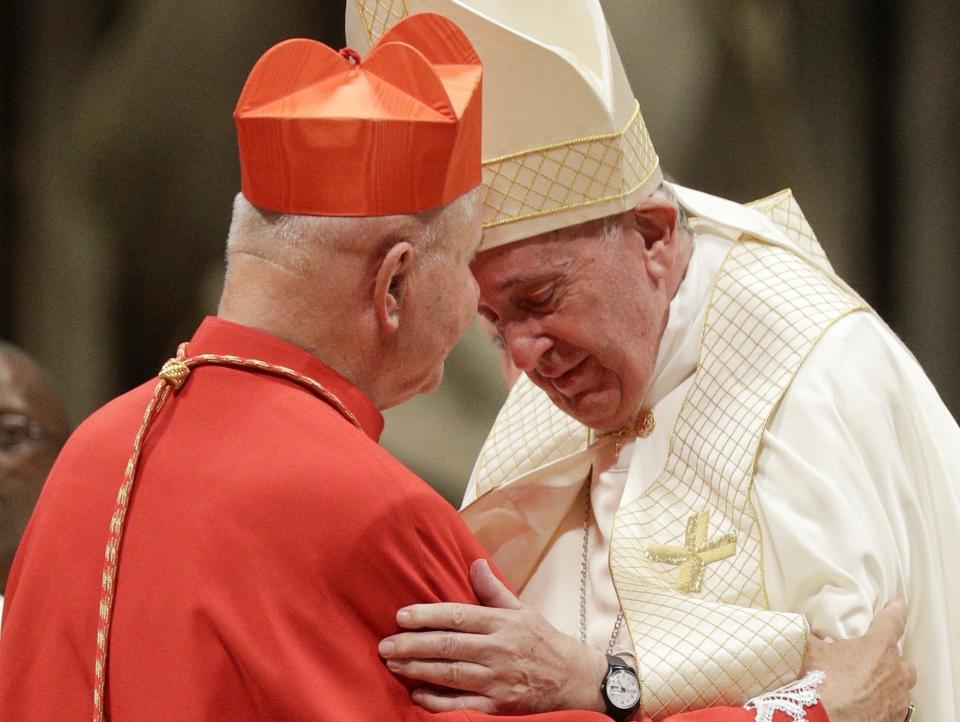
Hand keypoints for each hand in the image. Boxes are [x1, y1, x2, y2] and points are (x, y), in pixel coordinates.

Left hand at [379, 559, 606, 713]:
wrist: (574, 678)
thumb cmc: (543, 640)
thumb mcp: (522, 609)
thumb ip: (493, 590)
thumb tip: (475, 562)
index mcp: (502, 623)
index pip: (459, 616)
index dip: (428, 616)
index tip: (401, 616)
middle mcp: (498, 649)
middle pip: (449, 646)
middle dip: (413, 645)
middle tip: (384, 645)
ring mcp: (498, 679)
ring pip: (451, 674)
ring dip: (418, 669)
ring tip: (393, 664)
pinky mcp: (499, 705)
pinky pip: (463, 704)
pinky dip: (438, 701)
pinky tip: (417, 694)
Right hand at [803, 599, 916, 721]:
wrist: (822, 719)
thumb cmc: (819, 683)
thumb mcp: (809, 650)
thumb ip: (812, 635)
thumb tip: (802, 627)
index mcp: (877, 648)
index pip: (893, 621)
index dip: (895, 610)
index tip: (898, 604)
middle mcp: (894, 673)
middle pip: (903, 662)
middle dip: (891, 661)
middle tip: (872, 662)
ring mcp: (896, 699)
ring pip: (901, 688)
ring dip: (888, 685)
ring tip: (870, 687)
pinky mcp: (893, 720)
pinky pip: (894, 710)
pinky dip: (883, 706)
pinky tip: (867, 706)